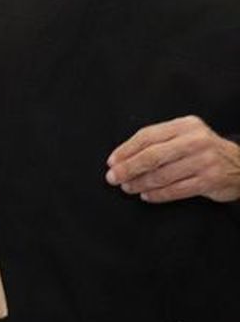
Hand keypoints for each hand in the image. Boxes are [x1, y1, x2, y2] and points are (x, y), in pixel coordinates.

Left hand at [106, 115, 239, 203]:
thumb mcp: (184, 137)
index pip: (147, 136)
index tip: (112, 162)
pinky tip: (146, 196)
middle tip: (113, 178)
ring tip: (128, 187)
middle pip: (152, 156)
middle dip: (128, 168)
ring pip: (162, 175)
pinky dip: (158, 194)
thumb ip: (158, 142)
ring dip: (140, 183)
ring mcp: (205, 160)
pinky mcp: (210, 180)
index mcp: (185, 125)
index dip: (126, 150)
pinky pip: (176, 190)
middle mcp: (195, 140)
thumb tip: (121, 158)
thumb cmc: (203, 151)